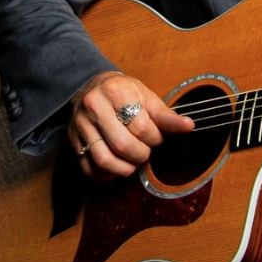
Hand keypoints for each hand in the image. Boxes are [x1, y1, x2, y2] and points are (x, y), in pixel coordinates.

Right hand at [67, 70, 193, 180]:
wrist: (90, 86)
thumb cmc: (123, 92)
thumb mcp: (146, 96)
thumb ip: (166, 115)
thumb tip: (189, 127)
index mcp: (115, 91)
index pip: (140, 126)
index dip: (154, 138)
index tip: (157, 137)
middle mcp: (94, 107)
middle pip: (122, 144)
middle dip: (140, 154)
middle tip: (146, 151)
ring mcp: (80, 126)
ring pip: (104, 159)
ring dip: (125, 168)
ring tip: (133, 162)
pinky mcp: (73, 141)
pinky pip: (89, 168)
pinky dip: (106, 175)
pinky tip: (117, 168)